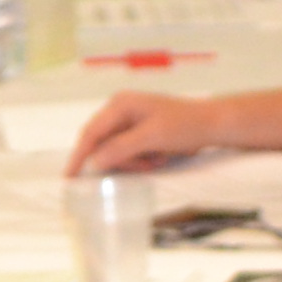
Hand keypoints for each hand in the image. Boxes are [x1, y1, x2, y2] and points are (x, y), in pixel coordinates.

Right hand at [65, 93, 227, 176]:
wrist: (212, 125)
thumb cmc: (183, 126)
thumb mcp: (151, 137)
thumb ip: (121, 148)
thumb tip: (95, 161)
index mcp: (120, 105)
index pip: (91, 132)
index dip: (79, 155)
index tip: (69, 177)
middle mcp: (120, 110)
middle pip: (102, 144)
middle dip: (121, 160)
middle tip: (144, 166)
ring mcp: (130, 122)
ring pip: (116, 152)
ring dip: (134, 162)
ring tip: (156, 160)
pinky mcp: (139, 133)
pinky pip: (128, 152)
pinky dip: (141, 160)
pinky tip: (159, 157)